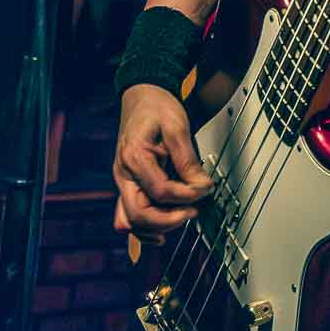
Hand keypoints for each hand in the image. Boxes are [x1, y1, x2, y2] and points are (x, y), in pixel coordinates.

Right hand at [112, 84, 213, 245]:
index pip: (160, 191)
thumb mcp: (177, 126)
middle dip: (168, 220)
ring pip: (131, 220)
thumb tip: (201, 186)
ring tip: (182, 219)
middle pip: (139, 214)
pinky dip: (144, 229)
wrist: (143, 97)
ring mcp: (124, 182)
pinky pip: (129, 216)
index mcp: (134, 157)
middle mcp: (123, 174)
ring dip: (157, 227)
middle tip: (193, 212)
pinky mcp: (129, 185)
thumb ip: (188, 159)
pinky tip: (161, 233)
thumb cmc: (157, 108)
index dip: (186, 195)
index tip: (206, 188)